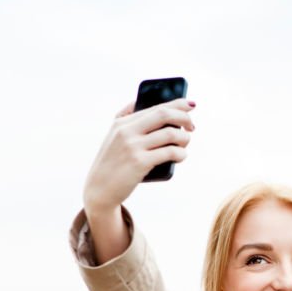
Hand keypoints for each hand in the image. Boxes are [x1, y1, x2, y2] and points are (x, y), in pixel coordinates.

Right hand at [83, 97, 195, 216]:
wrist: (99, 189)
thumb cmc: (112, 163)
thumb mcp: (113, 136)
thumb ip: (125, 118)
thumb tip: (141, 101)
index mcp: (122, 122)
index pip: (155, 106)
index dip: (177, 104)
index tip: (191, 105)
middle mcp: (127, 131)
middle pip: (164, 115)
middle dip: (184, 118)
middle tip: (192, 127)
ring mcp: (133, 146)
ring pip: (170, 134)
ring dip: (184, 138)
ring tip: (184, 145)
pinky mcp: (140, 163)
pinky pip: (170, 152)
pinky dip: (181, 154)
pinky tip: (181, 156)